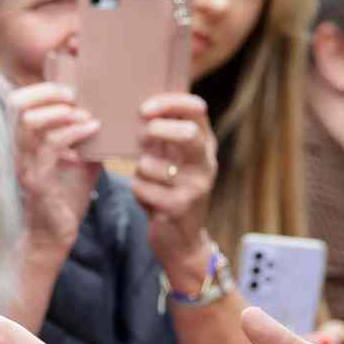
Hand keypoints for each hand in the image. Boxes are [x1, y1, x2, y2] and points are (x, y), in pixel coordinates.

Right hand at [13, 82, 100, 253]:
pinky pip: (50, 148)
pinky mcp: (37, 182)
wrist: (56, 237)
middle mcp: (21, 150)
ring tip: (85, 114)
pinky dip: (73, 133)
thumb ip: (87, 138)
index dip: (41, 89)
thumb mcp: (81, 160)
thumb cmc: (66, 197)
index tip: (70, 89)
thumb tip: (111, 115)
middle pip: (17, 105)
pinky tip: (93, 130)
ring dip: (61, 112)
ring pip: (30, 123)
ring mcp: (27, 165)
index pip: (18, 102)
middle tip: (76, 96)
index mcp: (27, 142)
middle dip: (48, 93)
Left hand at [129, 93, 218, 285]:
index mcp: (205, 146)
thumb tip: (138, 105)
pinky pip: (141, 187)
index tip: (144, 108)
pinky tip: (148, 200)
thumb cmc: (171, 191)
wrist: (182, 241)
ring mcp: (195, 187)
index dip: (170, 102)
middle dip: (157, 131)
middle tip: (142, 138)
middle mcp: (206, 164)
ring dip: (139, 170)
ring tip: (146, 180)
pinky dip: (137, 190)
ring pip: (151, 164)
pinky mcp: (178, 208)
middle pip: (187, 134)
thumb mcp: (173, 160)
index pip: (196, 110)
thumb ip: (163, 135)